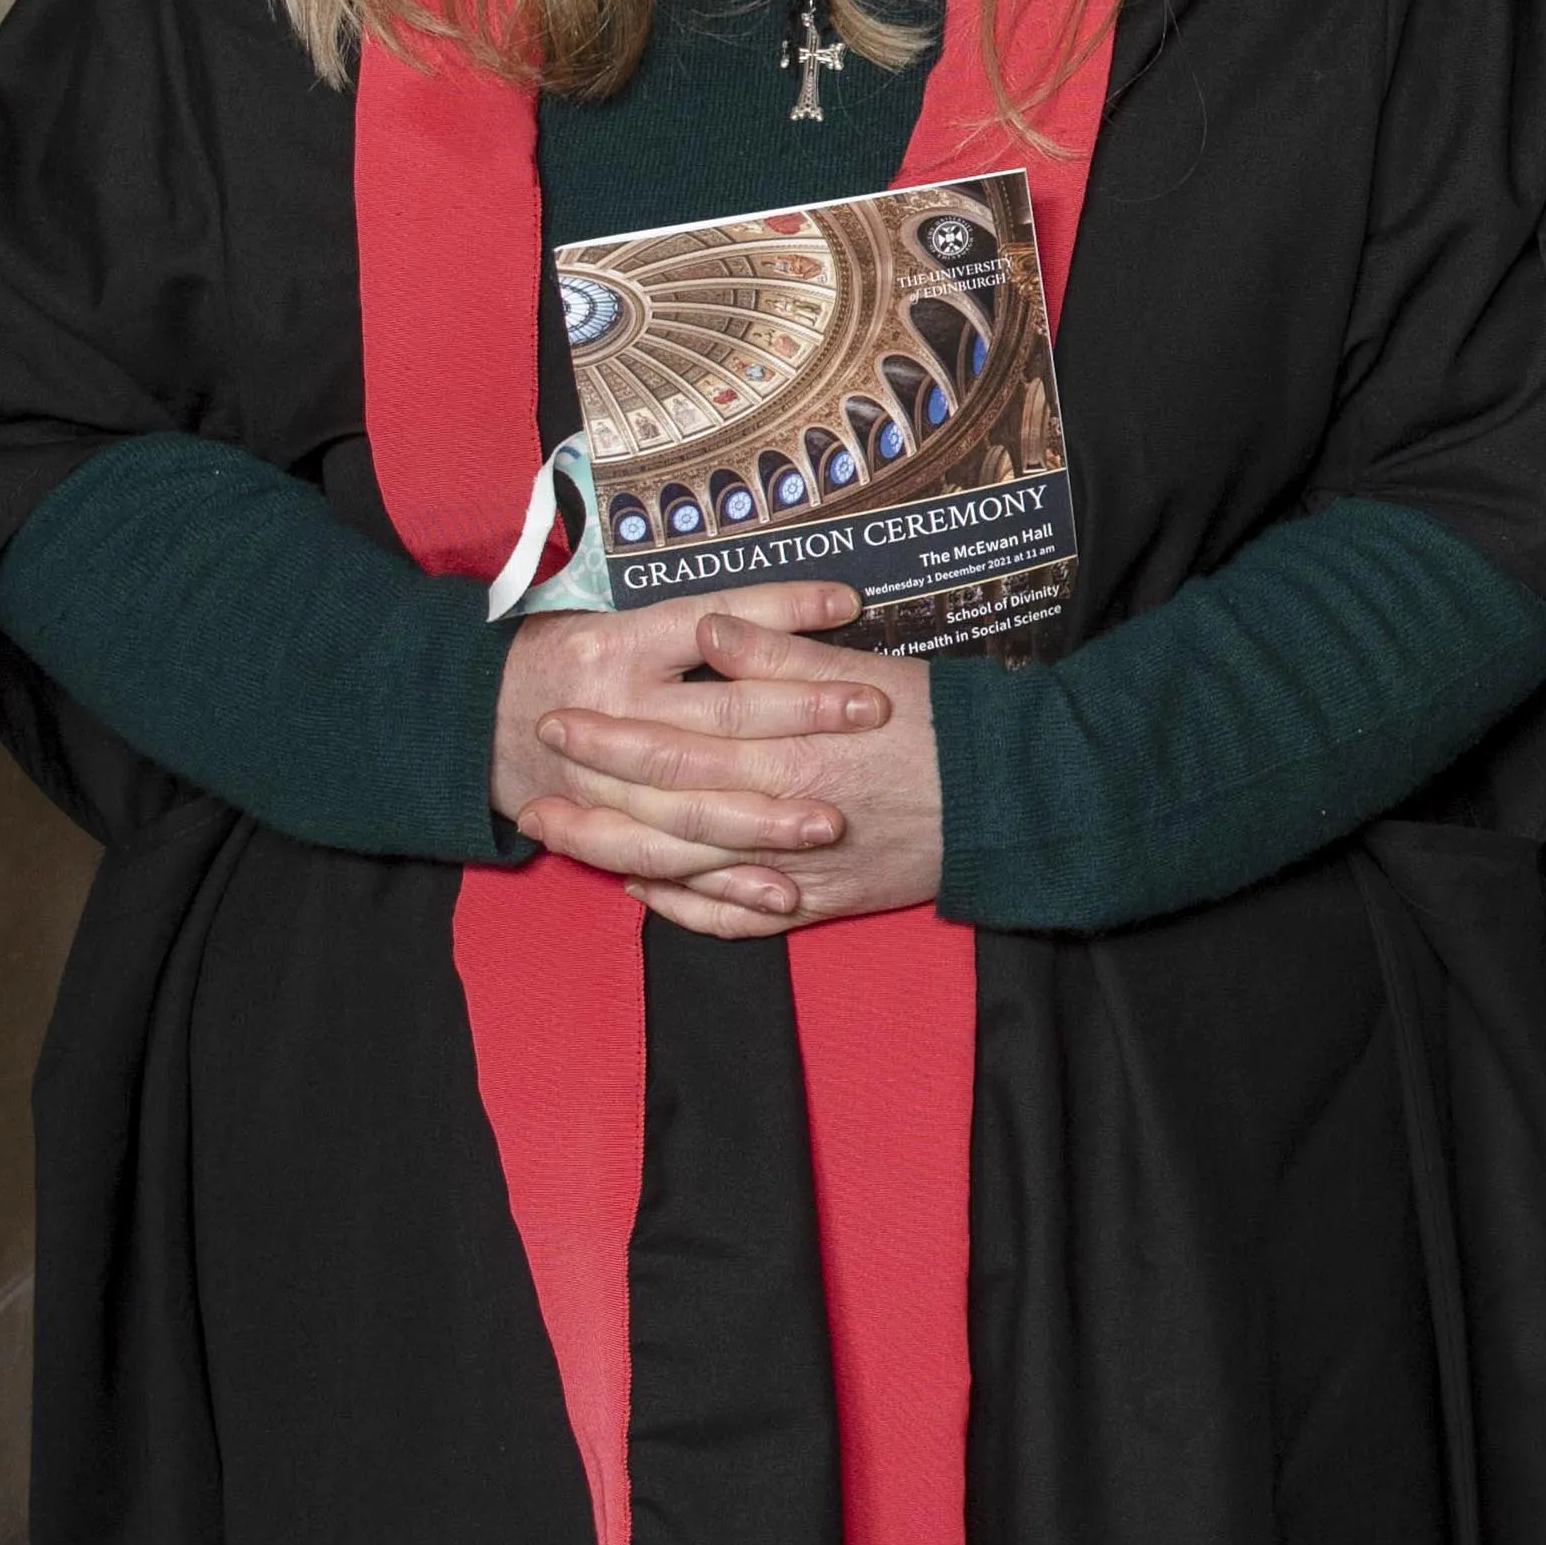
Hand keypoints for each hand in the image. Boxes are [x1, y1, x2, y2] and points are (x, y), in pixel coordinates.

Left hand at [501, 589, 942, 936]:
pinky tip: (645, 890)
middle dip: (591, 801)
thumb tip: (710, 626)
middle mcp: (780, 819)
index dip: (608, 737)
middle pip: (661, 815)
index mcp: (788, 753)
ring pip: (684, 873)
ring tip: (564, 840)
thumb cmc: (944, 726)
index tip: (558, 721)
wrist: (1014, 801)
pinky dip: (682, 908)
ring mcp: (796, 871)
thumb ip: (781, 653)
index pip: (673, 745)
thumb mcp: (865, 671)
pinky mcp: (818, 903)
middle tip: (531, 788)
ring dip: (616, 856)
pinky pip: (733, 918)